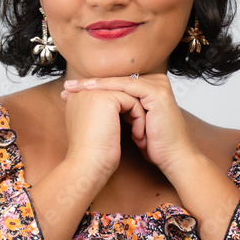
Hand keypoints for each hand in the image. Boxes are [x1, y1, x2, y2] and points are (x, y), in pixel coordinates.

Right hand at [58, 80, 144, 177]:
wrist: (87, 165)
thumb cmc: (92, 154)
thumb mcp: (94, 128)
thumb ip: (100, 113)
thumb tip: (117, 110)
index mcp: (76, 98)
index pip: (109, 95)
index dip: (122, 112)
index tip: (127, 131)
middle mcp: (83, 92)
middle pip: (119, 94)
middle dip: (131, 113)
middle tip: (137, 133)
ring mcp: (93, 93)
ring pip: (128, 97)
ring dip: (137, 116)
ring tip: (137, 135)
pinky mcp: (106, 98)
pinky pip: (132, 102)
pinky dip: (139, 119)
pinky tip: (137, 136)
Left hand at [61, 73, 199, 174]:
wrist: (173, 158)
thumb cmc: (153, 145)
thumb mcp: (130, 123)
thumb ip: (119, 109)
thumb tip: (92, 104)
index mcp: (149, 88)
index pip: (116, 83)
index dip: (92, 87)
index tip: (69, 91)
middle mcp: (156, 83)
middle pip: (116, 80)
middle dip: (89, 83)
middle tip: (67, 86)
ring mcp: (158, 86)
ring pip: (119, 81)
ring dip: (94, 84)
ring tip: (73, 87)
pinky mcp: (157, 93)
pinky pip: (127, 86)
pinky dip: (108, 88)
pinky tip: (90, 89)